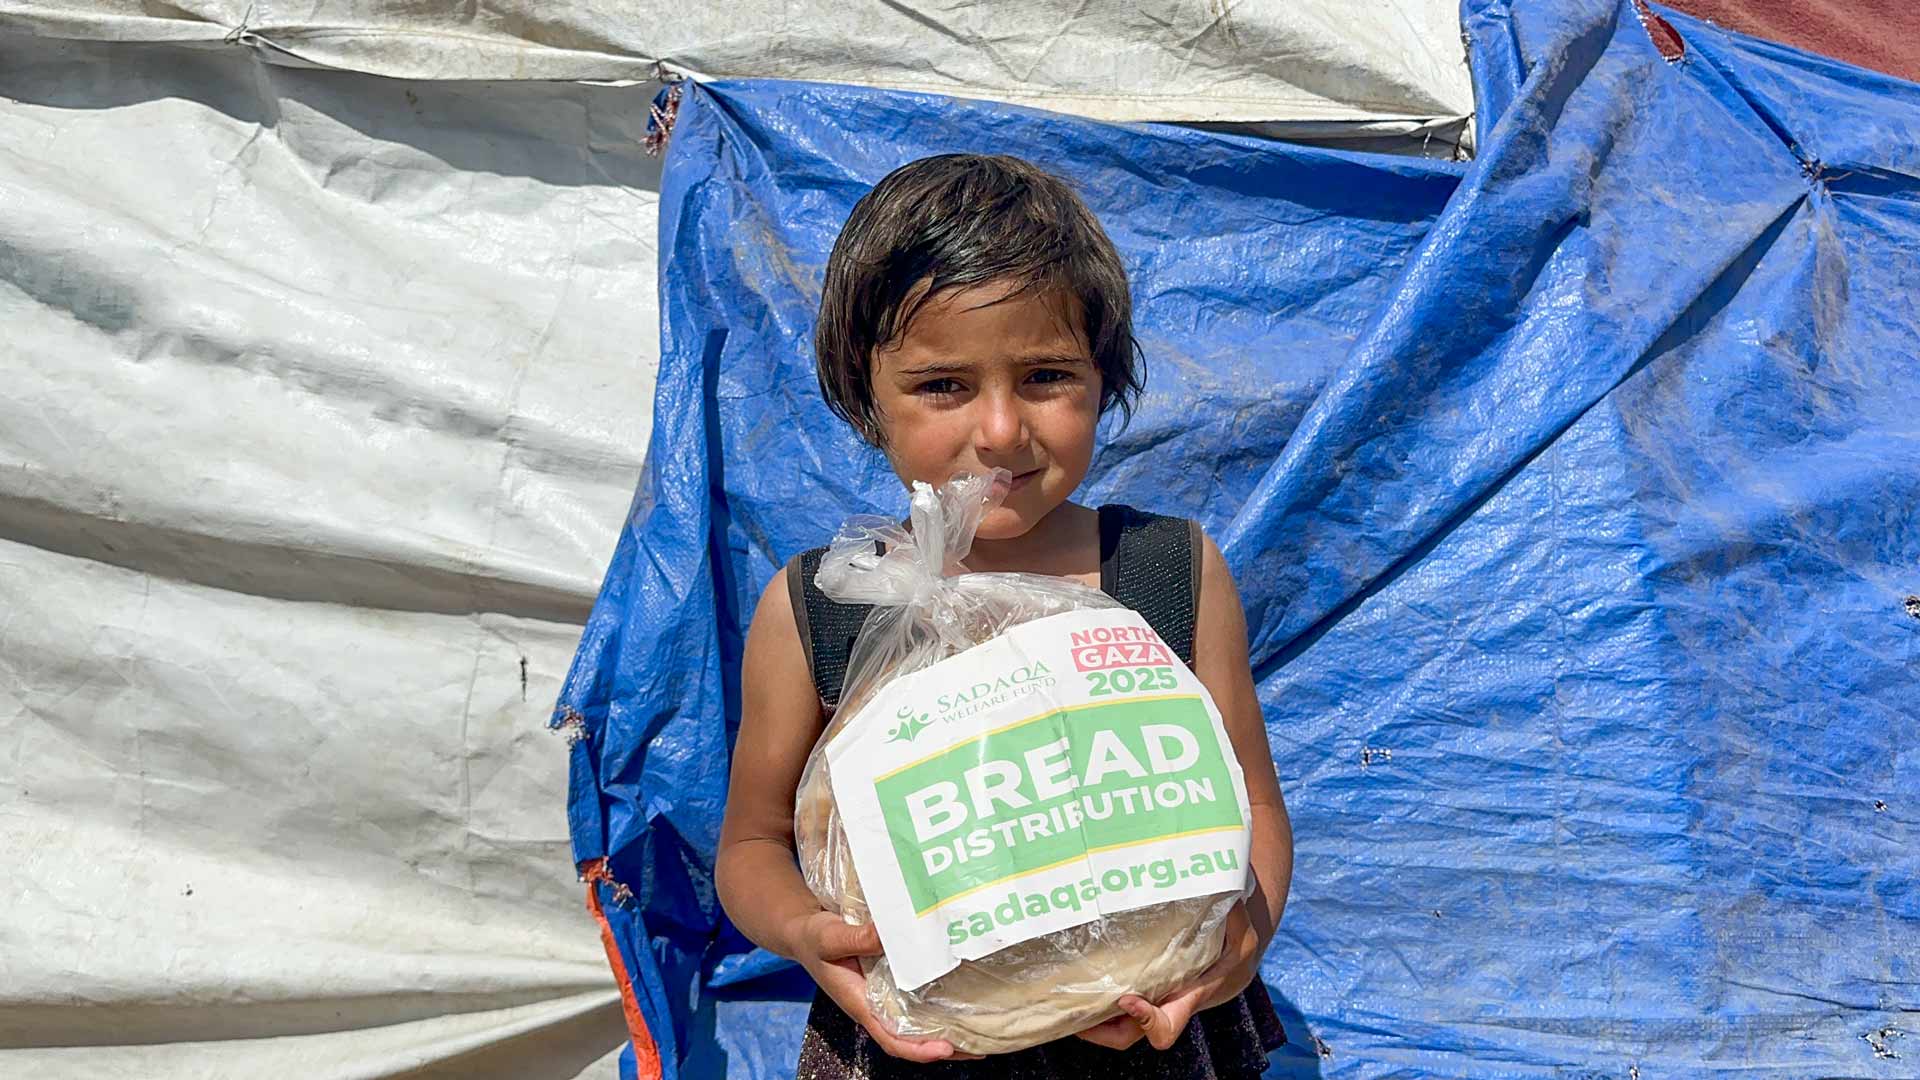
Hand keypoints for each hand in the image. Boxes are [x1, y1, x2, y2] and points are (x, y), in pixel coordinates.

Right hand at [788, 910, 980, 1061]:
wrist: (803, 934)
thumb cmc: (814, 938)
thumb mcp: (829, 936)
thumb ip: (856, 937)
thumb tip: (885, 933)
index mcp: (860, 1003)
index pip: (891, 1037)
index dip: (918, 1048)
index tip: (945, 1048)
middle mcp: (873, 1007)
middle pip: (910, 1041)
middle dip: (943, 1049)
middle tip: (978, 1047)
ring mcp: (881, 999)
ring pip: (914, 1027)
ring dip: (944, 1034)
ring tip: (978, 1034)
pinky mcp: (887, 987)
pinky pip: (913, 1007)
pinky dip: (935, 1012)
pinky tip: (958, 1004)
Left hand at [1073, 902, 1261, 1051]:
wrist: (1235, 958)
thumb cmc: (1237, 942)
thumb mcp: (1240, 929)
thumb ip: (1228, 912)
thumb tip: (1211, 881)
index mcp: (1190, 997)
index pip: (1166, 1025)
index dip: (1146, 1020)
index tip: (1128, 998)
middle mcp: (1165, 1005)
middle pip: (1130, 1035)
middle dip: (1102, 1032)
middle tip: (1075, 1014)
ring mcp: (1150, 1001)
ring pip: (1117, 1026)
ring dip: (1092, 1019)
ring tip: (1065, 999)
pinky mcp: (1141, 989)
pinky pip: (1114, 1006)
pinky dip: (1097, 998)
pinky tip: (1078, 976)